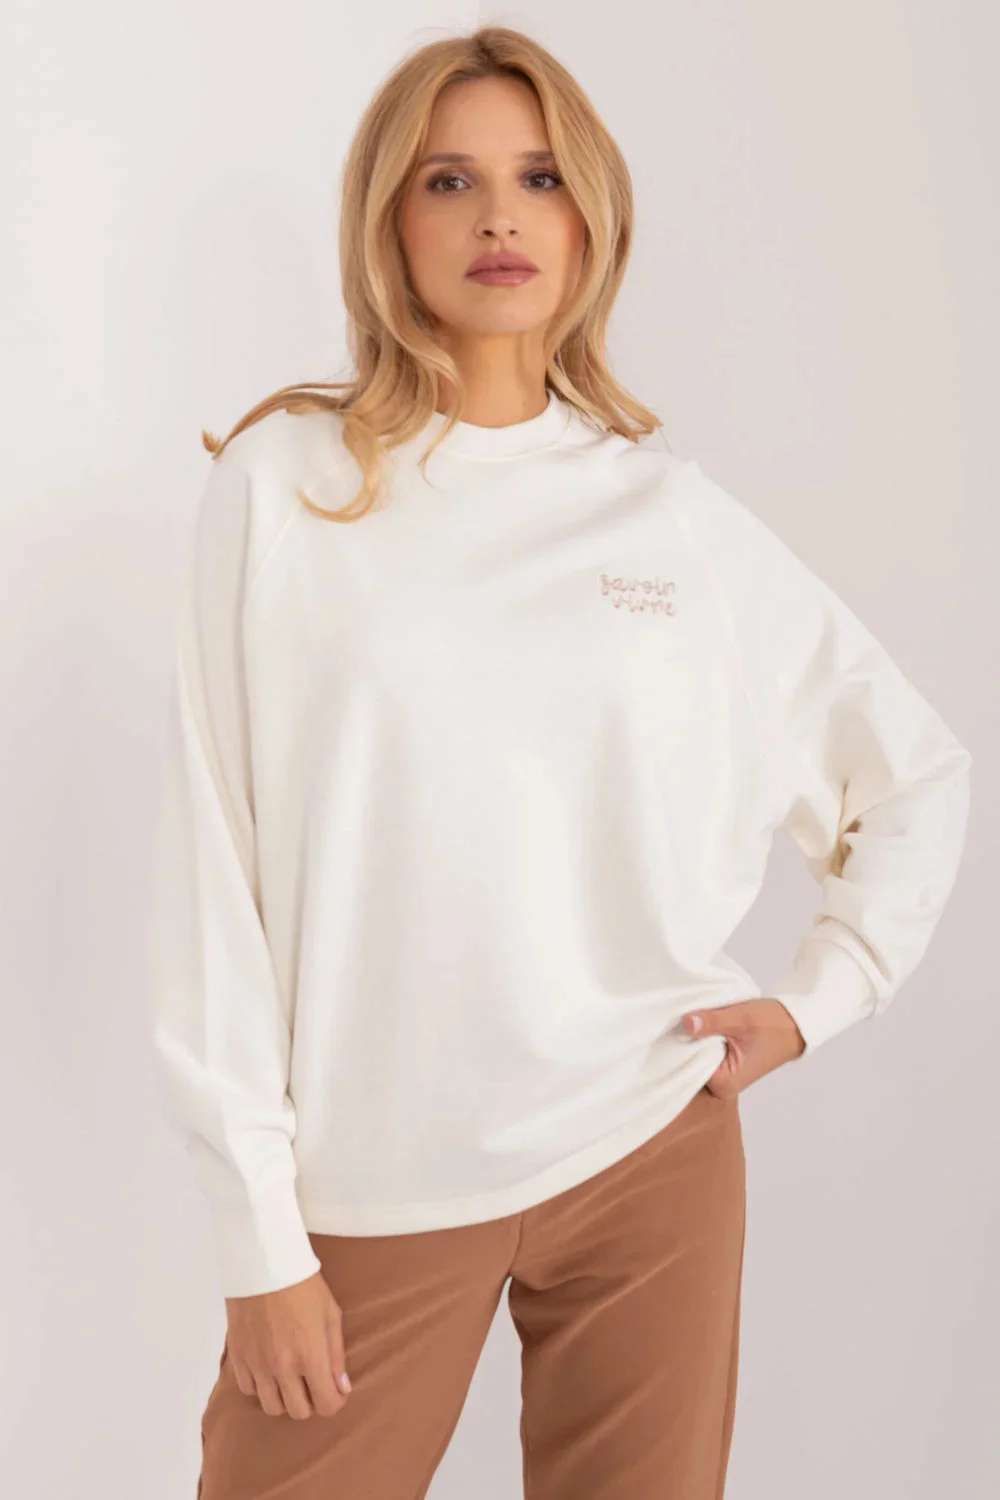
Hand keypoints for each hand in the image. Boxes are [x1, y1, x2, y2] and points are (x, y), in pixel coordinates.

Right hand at [224, 1269, 352, 1418]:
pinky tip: (269, 1369)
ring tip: (291, 1378)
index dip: (335, 1402)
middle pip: (299, 1412)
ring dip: (285, 1398)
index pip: (326, 1405)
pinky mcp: (238, 1357)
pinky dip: (261, 1386)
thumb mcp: (331, 1314)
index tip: (335, 1392)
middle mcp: (283, 1367)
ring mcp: (258, 1364)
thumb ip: (337, 1355)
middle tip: (313, 1383)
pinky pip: (249, 1390)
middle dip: (311, 1402)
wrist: (264, 1264)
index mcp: (311, 1356)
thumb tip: (342, 1387)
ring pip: (272, 1407)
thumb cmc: (303, 1285)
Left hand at [681, 998, 806, 1099]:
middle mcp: (723, 1086)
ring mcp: (725, 1076)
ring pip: (699, 1054)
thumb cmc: (772, 1024)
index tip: (669, 1025)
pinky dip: (705, 1038)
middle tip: (674, 1016)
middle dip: (686, 1040)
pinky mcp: (728, 1064)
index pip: (688, 1065)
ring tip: (684, 1017)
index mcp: (725, 1083)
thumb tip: (686, 1022)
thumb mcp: (741, 1019)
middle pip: (691, 1061)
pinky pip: (708, 1052)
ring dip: (696, 1038)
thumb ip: (712, 1022)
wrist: (796, 1024)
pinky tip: (698, 1024)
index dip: (680, 1043)